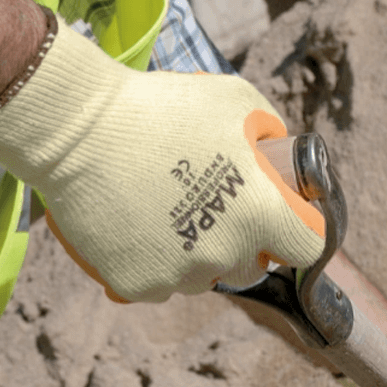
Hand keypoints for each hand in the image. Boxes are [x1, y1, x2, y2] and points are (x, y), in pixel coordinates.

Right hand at [0, 20, 324, 301]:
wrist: (77, 130)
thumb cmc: (163, 108)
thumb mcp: (237, 100)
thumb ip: (270, 136)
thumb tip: (277, 159)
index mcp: (260, 214)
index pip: (308, 248)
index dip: (299, 232)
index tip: (284, 220)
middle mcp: (226, 254)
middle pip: (252, 267)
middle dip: (242, 243)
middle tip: (214, 208)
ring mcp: (180, 276)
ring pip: (203, 276)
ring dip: (196, 254)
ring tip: (165, 210)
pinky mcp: (137, 286)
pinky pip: (160, 283)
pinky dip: (153, 262)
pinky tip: (136, 225)